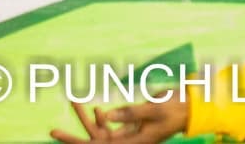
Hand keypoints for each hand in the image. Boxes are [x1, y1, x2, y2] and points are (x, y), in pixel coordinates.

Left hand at [52, 100, 185, 143]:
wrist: (192, 106)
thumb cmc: (175, 108)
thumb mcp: (153, 109)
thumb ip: (129, 112)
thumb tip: (104, 115)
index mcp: (133, 143)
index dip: (77, 143)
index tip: (57, 136)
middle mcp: (128, 141)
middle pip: (95, 141)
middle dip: (73, 137)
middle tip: (52, 132)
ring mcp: (130, 133)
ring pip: (101, 131)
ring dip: (85, 119)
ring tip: (71, 105)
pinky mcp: (132, 125)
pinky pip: (112, 124)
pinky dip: (101, 117)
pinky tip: (94, 108)